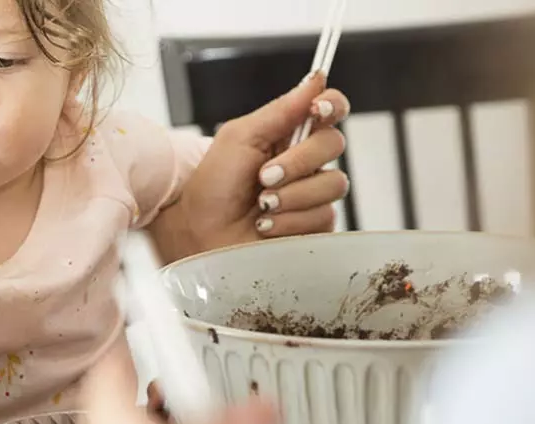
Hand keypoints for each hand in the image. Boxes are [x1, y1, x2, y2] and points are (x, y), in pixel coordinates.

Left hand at [167, 73, 350, 255]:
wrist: (200, 233)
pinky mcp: (313, 225)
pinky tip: (267, 225)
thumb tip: (316, 78)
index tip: (317, 109)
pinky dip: (290, 221)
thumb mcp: (240, 138)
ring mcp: (311, 193)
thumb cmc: (212, 186)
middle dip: (297, 161)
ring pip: (333, 184)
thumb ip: (281, 110)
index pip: (329, 108)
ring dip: (291, 195)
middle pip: (334, 144)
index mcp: (288, 134)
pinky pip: (324, 216)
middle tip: (264, 177)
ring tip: (262, 205)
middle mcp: (305, 161)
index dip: (332, 104)